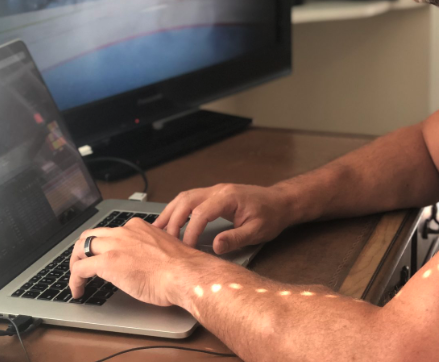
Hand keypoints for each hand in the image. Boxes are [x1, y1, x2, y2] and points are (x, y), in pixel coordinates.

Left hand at [68, 217, 206, 304]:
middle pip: (91, 235)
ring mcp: (114, 245)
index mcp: (139, 227)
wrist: (184, 273)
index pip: (112, 232)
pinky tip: (78, 290)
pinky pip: (79, 269)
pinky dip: (74, 280)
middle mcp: (124, 231)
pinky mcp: (106, 262)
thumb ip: (148, 249)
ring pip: (81, 247)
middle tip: (82, 264)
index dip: (103, 246)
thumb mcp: (163, 249)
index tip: (103, 256)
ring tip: (77, 277)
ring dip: (75, 262)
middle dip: (82, 250)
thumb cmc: (181, 267)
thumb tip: (143, 261)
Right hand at [153, 183, 292, 253]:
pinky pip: (190, 199)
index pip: (201, 213)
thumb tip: (214, 247)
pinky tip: (170, 221)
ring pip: (185, 197)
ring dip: (170, 212)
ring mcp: (215, 190)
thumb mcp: (257, 231)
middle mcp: (218, 190)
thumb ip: (236, 238)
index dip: (190, 231)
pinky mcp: (214, 195)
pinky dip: (177, 209)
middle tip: (164, 240)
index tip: (186, 248)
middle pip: (187, 200)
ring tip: (157, 230)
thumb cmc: (271, 215)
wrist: (280, 202)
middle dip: (173, 219)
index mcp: (228, 197)